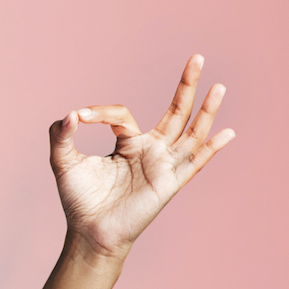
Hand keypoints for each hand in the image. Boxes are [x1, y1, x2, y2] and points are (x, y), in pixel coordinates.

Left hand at [49, 55, 234, 258]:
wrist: (88, 232)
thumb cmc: (79, 200)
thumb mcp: (63, 161)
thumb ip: (60, 135)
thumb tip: (70, 114)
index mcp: (128, 142)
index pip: (122, 114)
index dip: (100, 111)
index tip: (79, 118)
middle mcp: (151, 150)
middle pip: (175, 111)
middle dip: (186, 85)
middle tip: (197, 57)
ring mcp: (163, 165)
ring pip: (190, 132)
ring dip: (206, 109)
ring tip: (219, 86)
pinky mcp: (169, 183)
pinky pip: (194, 163)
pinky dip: (211, 149)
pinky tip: (228, 133)